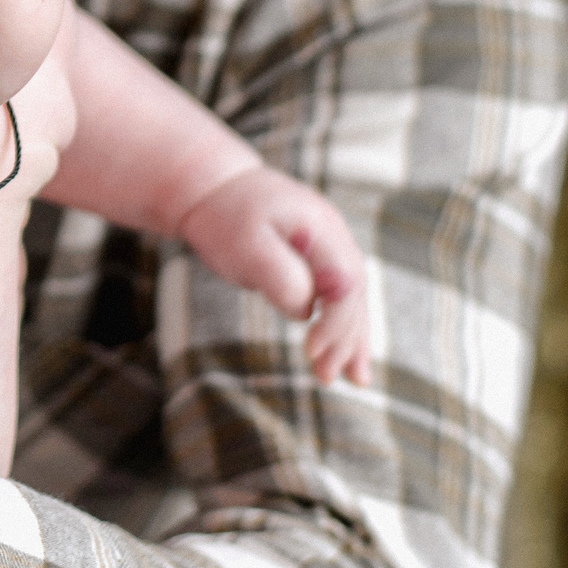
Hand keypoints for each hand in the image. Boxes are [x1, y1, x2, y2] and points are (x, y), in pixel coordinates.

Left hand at [174, 168, 371, 384]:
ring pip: (352, 298)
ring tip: (356, 381)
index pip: (345, 283)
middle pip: (354, 294)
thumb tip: (307, 309)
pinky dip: (342, 326)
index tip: (313, 352)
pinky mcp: (316, 259)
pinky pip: (338, 296)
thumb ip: (280, 275)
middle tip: (327, 378)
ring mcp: (329, 246)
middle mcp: (334, 236)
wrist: (211, 186)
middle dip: (345, 339)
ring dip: (352, 339)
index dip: (336, 322)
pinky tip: (344, 355)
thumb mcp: (245, 245)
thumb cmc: (225, 216)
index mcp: (321, 228)